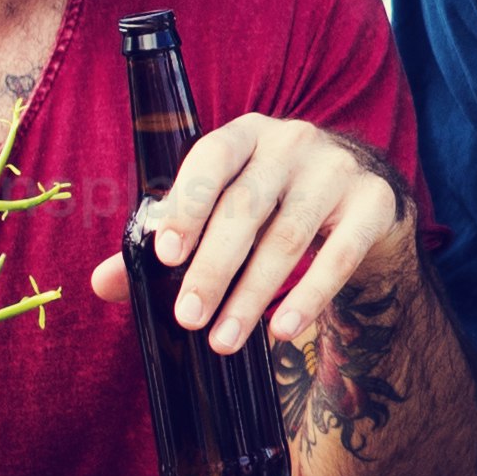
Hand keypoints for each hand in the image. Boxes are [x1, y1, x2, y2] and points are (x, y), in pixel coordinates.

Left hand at [95, 113, 410, 357]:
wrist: (362, 201)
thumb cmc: (273, 205)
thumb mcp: (221, 210)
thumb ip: (167, 241)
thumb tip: (102, 283)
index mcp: (245, 135)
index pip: (210, 158)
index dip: (187, 204)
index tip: (165, 254)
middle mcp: (292, 141)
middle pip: (247, 206)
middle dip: (214, 267)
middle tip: (188, 317)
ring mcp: (337, 169)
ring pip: (289, 237)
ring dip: (253, 294)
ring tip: (224, 339)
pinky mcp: (374, 202)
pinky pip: (339, 255)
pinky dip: (309, 296)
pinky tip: (282, 328)